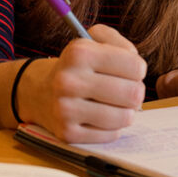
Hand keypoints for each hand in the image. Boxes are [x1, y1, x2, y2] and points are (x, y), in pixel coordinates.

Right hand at [21, 24, 147, 143]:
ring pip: (124, 118)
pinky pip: (110, 135)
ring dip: (125, 112)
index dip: (137, 70)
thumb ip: (122, 44)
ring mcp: (65, 109)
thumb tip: (138, 69)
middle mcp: (69, 80)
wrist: (39, 91)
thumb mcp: (93, 41)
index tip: (127, 72)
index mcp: (79, 53)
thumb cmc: (77, 67)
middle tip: (123, 91)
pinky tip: (100, 118)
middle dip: (134, 93)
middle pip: (133, 94)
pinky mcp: (67, 133)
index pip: (136, 67)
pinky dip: (111, 128)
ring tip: (114, 105)